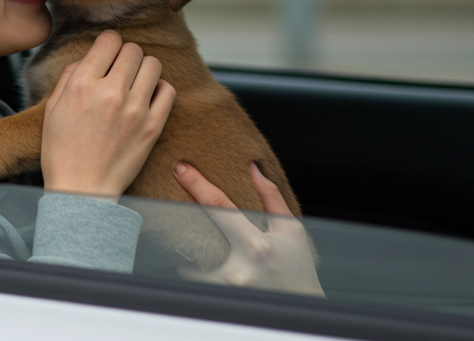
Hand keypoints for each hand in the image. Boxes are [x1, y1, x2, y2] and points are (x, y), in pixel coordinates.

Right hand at [41, 30, 175, 197]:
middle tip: (119, 71)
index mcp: (82, 85)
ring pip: (153, 64)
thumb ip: (70, 76)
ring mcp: (135, 109)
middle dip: (125, 55)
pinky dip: (159, 89)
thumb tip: (89, 58)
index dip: (108, 44)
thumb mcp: (52, 109)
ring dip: (143, 69)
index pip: (109, 40)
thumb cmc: (62, 152)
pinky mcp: (153, 126)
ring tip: (135, 83)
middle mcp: (110, 92)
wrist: (82, 190)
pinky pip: (168, 90)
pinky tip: (147, 98)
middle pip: (132, 49)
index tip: (107, 53)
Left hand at [173, 162, 323, 296]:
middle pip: (194, 234)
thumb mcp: (290, 229)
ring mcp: (227, 287)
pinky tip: (195, 266)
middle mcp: (238, 266)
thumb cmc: (298, 266)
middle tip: (171, 209)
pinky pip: (197, 284)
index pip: (219, 206)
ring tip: (189, 245)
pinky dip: (194, 274)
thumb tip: (253, 168)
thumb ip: (271, 197)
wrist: (302, 306)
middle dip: (179, 219)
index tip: (180, 168)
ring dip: (186, 253)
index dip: (196, 184)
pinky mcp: (222, 299)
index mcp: (255, 244)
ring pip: (190, 266)